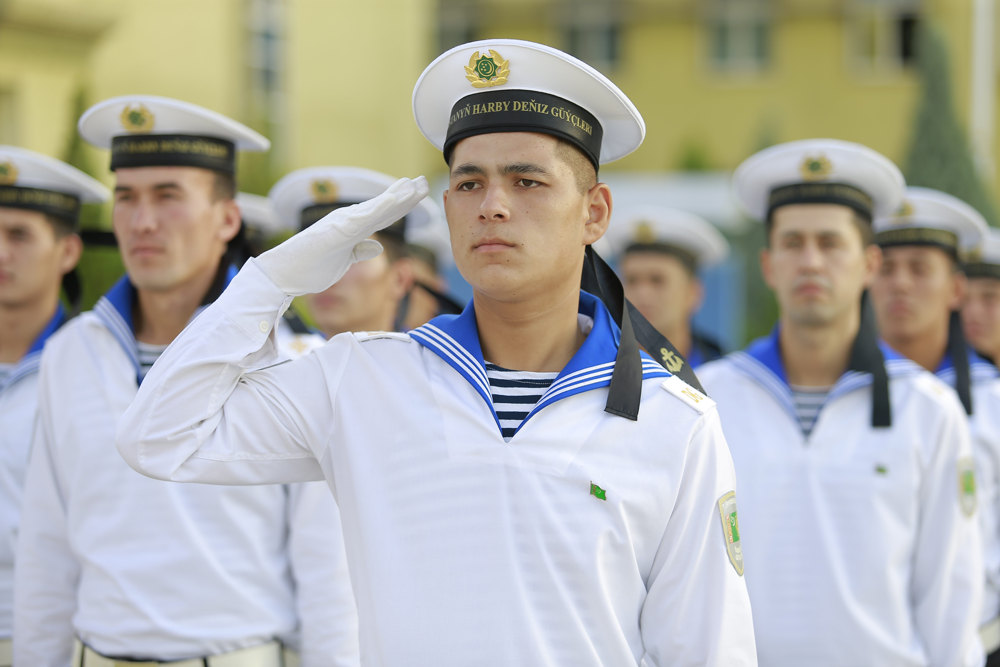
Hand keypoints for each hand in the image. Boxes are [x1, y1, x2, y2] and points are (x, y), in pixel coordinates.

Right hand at [255, 176, 429, 295]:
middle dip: (407, 194)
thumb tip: (377, 245)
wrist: (284, 273)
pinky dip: (383, 206)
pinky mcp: (339, 230)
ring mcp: (344, 223)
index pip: (383, 215)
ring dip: (399, 196)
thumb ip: (359, 250)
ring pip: (378, 207)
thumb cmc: (309, 267)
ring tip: (416, 184)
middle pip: (385, 207)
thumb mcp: (343, 260)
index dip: (402, 204)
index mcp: (351, 227)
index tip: (418, 193)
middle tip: (425, 182)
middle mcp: (349, 219)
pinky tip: (398, 198)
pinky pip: (366, 218)